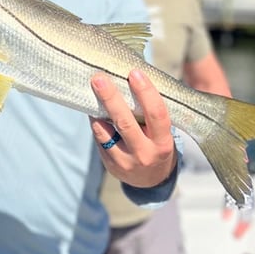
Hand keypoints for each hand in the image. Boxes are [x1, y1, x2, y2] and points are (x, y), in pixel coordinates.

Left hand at [90, 69, 176, 188]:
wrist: (151, 180)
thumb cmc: (157, 144)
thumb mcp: (162, 133)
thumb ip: (151, 113)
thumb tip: (132, 76)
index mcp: (163, 143)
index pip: (157, 114)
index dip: (146, 92)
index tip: (135, 73)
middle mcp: (144, 154)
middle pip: (125, 123)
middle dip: (111, 98)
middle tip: (99, 78)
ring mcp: (125, 162)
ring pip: (105, 133)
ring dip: (97, 110)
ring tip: (92, 89)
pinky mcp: (110, 165)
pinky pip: (99, 139)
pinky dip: (95, 122)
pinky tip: (93, 108)